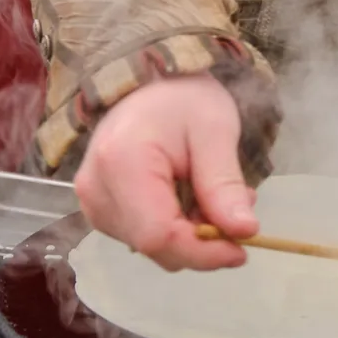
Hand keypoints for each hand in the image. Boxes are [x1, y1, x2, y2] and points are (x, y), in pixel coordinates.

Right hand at [74, 73, 257, 271]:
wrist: (149, 85)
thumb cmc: (184, 99)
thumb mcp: (215, 131)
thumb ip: (225, 184)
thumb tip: (245, 231)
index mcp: (121, 163)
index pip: (158, 234)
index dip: (202, 251)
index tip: (242, 248)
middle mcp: (96, 190)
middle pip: (154, 246)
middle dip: (202, 241)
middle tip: (237, 209)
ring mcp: (92, 202)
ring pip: (151, 247)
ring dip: (191, 235)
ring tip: (214, 196)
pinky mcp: (98, 210)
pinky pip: (143, 237)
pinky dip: (175, 229)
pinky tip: (190, 199)